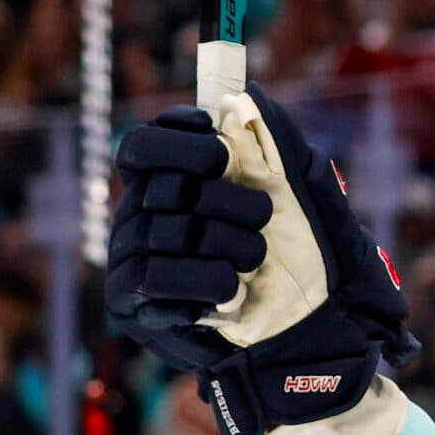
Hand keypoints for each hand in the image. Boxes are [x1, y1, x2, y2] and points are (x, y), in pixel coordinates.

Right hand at [107, 85, 418, 434]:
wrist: (302, 341)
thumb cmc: (300, 264)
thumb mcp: (303, 198)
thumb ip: (280, 144)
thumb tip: (252, 93)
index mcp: (167, 185)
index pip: (143, 145)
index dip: (178, 140)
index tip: (224, 151)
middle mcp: (138, 217)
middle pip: (164, 187)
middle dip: (227, 199)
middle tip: (264, 219)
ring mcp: (130, 260)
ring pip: (168, 232)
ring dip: (228, 243)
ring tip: (255, 260)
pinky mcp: (133, 304)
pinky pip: (160, 278)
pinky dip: (208, 281)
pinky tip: (233, 291)